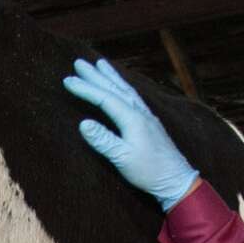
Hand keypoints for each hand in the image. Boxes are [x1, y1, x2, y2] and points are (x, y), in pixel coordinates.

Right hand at [62, 58, 201, 211]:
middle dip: (96, 75)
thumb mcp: (122, 158)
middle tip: (79, 63)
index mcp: (132, 119)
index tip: (68, 80)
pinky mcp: (150, 122)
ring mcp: (146, 115)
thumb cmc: (149, 171)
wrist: (176, 179)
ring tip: (100, 64)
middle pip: (115, 88)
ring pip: (126, 89)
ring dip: (111, 76)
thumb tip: (83, 123)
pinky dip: (123, 86)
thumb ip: (103, 140)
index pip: (105, 98)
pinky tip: (121, 86)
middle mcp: (140, 112)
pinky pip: (133, 96)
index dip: (86, 89)